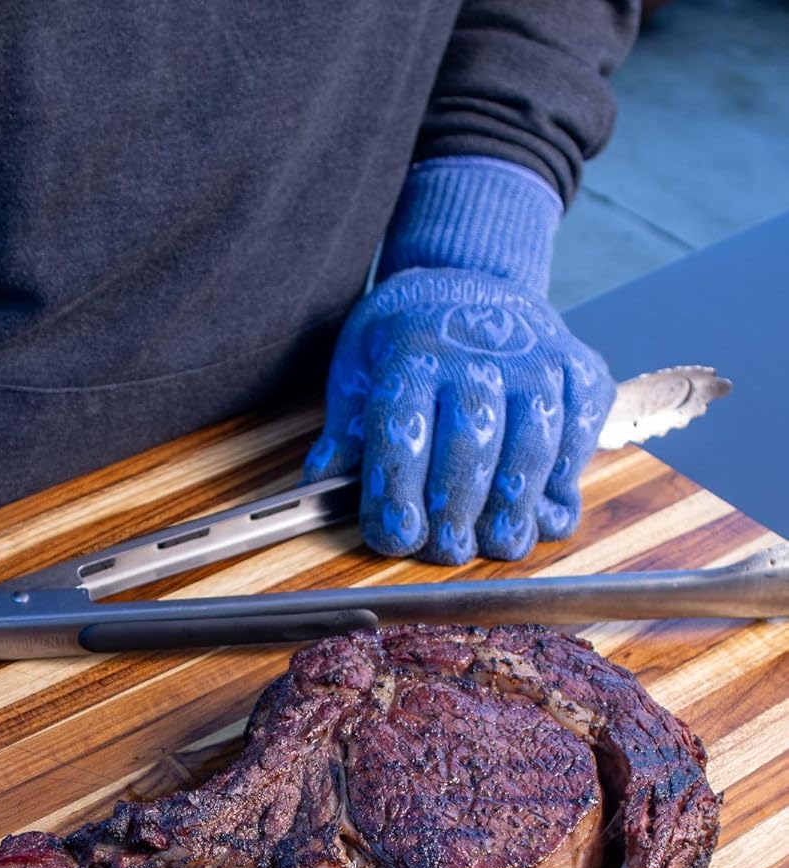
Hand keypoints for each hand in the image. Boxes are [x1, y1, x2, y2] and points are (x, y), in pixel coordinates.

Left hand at [304, 268, 613, 564]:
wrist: (467, 280)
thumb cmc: (406, 341)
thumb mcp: (356, 373)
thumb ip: (345, 435)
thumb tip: (320, 487)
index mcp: (411, 354)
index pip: (403, 429)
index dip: (399, 490)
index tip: (397, 536)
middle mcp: (478, 352)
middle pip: (472, 440)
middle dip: (459, 505)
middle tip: (449, 550)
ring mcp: (535, 358)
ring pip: (534, 438)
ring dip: (518, 500)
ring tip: (501, 542)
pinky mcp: (577, 367)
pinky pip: (583, 424)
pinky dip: (568, 471)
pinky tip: (547, 507)